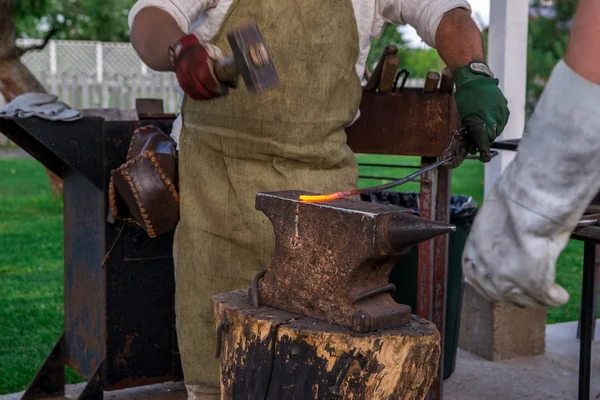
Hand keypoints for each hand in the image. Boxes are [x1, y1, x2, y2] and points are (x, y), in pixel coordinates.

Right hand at [171, 35, 226, 100]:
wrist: (181, 50)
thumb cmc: (202, 52)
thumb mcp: (213, 52)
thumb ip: (222, 65)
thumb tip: (233, 80)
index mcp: (198, 61)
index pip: (207, 78)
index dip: (216, 87)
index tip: (224, 89)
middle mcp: (189, 70)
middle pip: (202, 88)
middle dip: (214, 93)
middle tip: (222, 92)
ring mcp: (183, 78)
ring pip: (197, 93)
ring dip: (208, 96)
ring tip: (216, 93)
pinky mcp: (182, 83)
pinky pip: (192, 94)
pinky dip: (201, 96)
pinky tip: (207, 95)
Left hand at [454, 65, 509, 161]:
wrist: (475, 80)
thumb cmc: (465, 99)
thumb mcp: (464, 118)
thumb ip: (470, 132)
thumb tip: (473, 146)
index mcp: (480, 122)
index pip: (484, 142)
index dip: (484, 152)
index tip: (483, 158)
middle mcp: (493, 119)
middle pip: (491, 138)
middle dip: (484, 141)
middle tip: (477, 142)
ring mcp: (501, 113)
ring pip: (497, 130)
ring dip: (490, 132)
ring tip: (483, 127)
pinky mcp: (505, 108)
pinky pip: (502, 122)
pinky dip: (496, 124)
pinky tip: (489, 120)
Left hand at [461, 182, 569, 308]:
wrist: (528, 204)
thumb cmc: (513, 201)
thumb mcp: (494, 218)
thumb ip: (497, 236)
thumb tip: (507, 239)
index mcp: (473, 250)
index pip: (474, 276)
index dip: (489, 281)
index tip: (500, 282)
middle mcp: (486, 270)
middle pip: (498, 294)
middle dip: (513, 293)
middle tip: (527, 289)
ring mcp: (508, 281)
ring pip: (524, 300)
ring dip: (536, 297)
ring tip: (547, 291)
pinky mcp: (534, 286)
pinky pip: (547, 298)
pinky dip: (556, 297)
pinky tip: (560, 293)